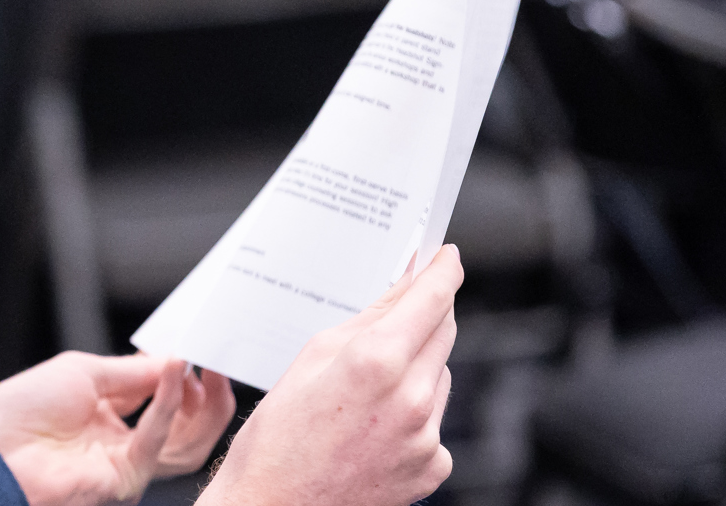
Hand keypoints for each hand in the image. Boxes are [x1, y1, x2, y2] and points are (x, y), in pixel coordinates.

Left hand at [0, 351, 236, 505]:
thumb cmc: (21, 410)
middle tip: (215, 360)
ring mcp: (125, 464)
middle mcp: (121, 443)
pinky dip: (170, 403)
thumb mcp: (83, 372)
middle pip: (185, 427)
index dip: (181, 373)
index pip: (161, 397)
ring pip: (187, 443)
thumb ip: (133, 371)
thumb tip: (176, 359)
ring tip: (203, 365)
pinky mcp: (124, 479)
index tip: (196, 346)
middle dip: (207, 395)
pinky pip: (157, 439)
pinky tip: (174, 371)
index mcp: (108, 417)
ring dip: (203, 403)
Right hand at [200, 244, 463, 505]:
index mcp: (377, 363)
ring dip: (417, 365)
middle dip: (427, 313)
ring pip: (439, 375)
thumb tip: (401, 290)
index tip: (448, 257)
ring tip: (367, 386)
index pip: (432, 299)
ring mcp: (427, 438)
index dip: (444, 271)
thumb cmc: (277, 439)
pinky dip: (415, 411)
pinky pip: (435, 419)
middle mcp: (412, 400)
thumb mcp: (310, 358)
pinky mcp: (433, 467)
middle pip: (443, 332)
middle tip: (406, 303)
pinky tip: (375, 423)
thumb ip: (365, 320)